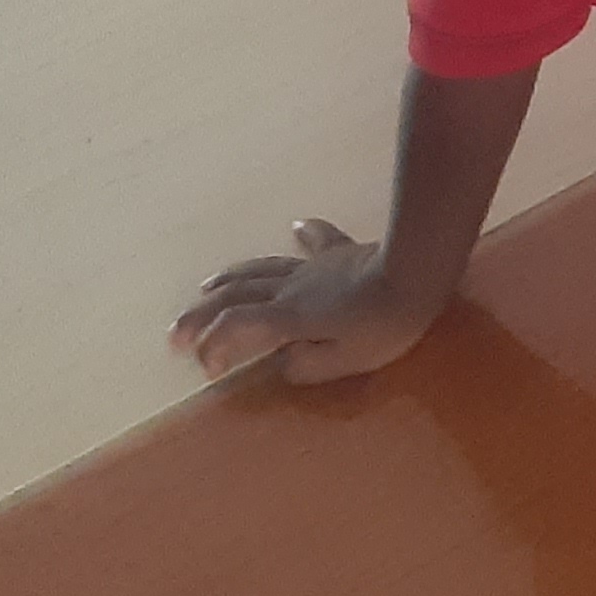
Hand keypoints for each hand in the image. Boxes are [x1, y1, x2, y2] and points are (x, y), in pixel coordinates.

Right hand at [174, 219, 437, 384]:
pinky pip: (317, 240)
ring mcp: (315, 266)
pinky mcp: (342, 251)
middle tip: (177, 332)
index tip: (207, 368)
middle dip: (201, 314)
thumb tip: (283, 364)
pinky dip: (303, 235)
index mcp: (288, 317)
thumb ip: (307, 367)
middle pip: (235, 296)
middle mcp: (292, 288)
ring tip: (207, 287)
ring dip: (230, 278)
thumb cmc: (385, 325)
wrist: (418, 272)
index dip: (213, 347)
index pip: (235, 329)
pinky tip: (295, 227)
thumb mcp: (345, 362)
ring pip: (261, 268)